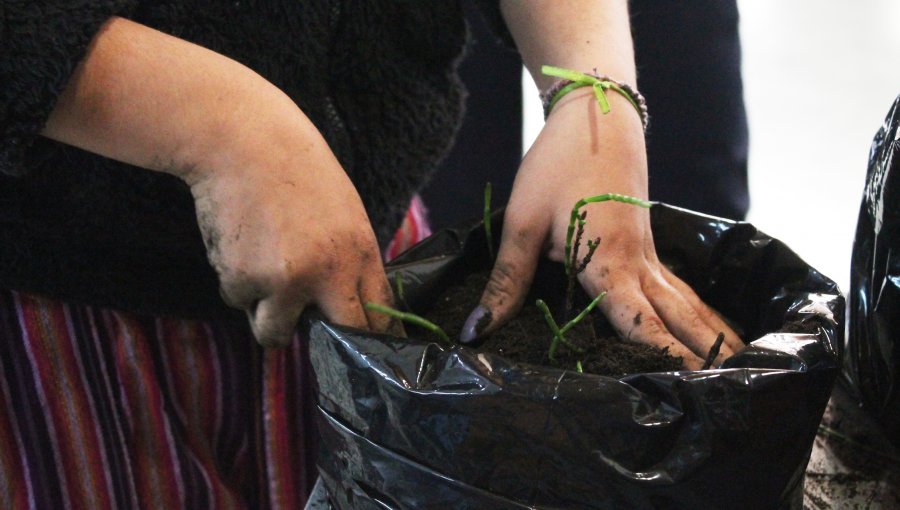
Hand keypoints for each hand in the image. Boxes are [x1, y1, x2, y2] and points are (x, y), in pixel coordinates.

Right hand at [183, 103, 400, 346]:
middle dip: (330, 342)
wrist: (241, 138)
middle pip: (341, 335)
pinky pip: (239, 301)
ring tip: (262, 268)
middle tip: (318, 335)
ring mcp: (284, 280)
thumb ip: (347, 258)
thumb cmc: (294, 168)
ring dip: (267, 314)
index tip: (373, 349)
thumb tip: (346, 304)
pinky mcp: (244, 279)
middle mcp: (327, 272)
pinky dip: (235, 282)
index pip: (378, 313)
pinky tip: (239, 242)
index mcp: (359, 250)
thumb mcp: (343, 210)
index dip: (375, 336)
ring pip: (275, 331)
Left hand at [461, 90, 741, 369]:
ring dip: (713, 331)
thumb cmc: (557, 165)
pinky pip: (679, 286)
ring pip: (687, 300)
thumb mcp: (522, 224)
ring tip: (742, 358)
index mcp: (609, 263)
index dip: (663, 356)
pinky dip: (699, 309)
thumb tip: (477, 332)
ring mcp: (649, 252)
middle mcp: (639, 263)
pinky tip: (709, 322)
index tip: (688, 385)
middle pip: (679, 316)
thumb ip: (507, 283)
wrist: (596, 113)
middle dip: (707, 352)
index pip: (640, 322)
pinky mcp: (648, 242)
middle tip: (735, 382)